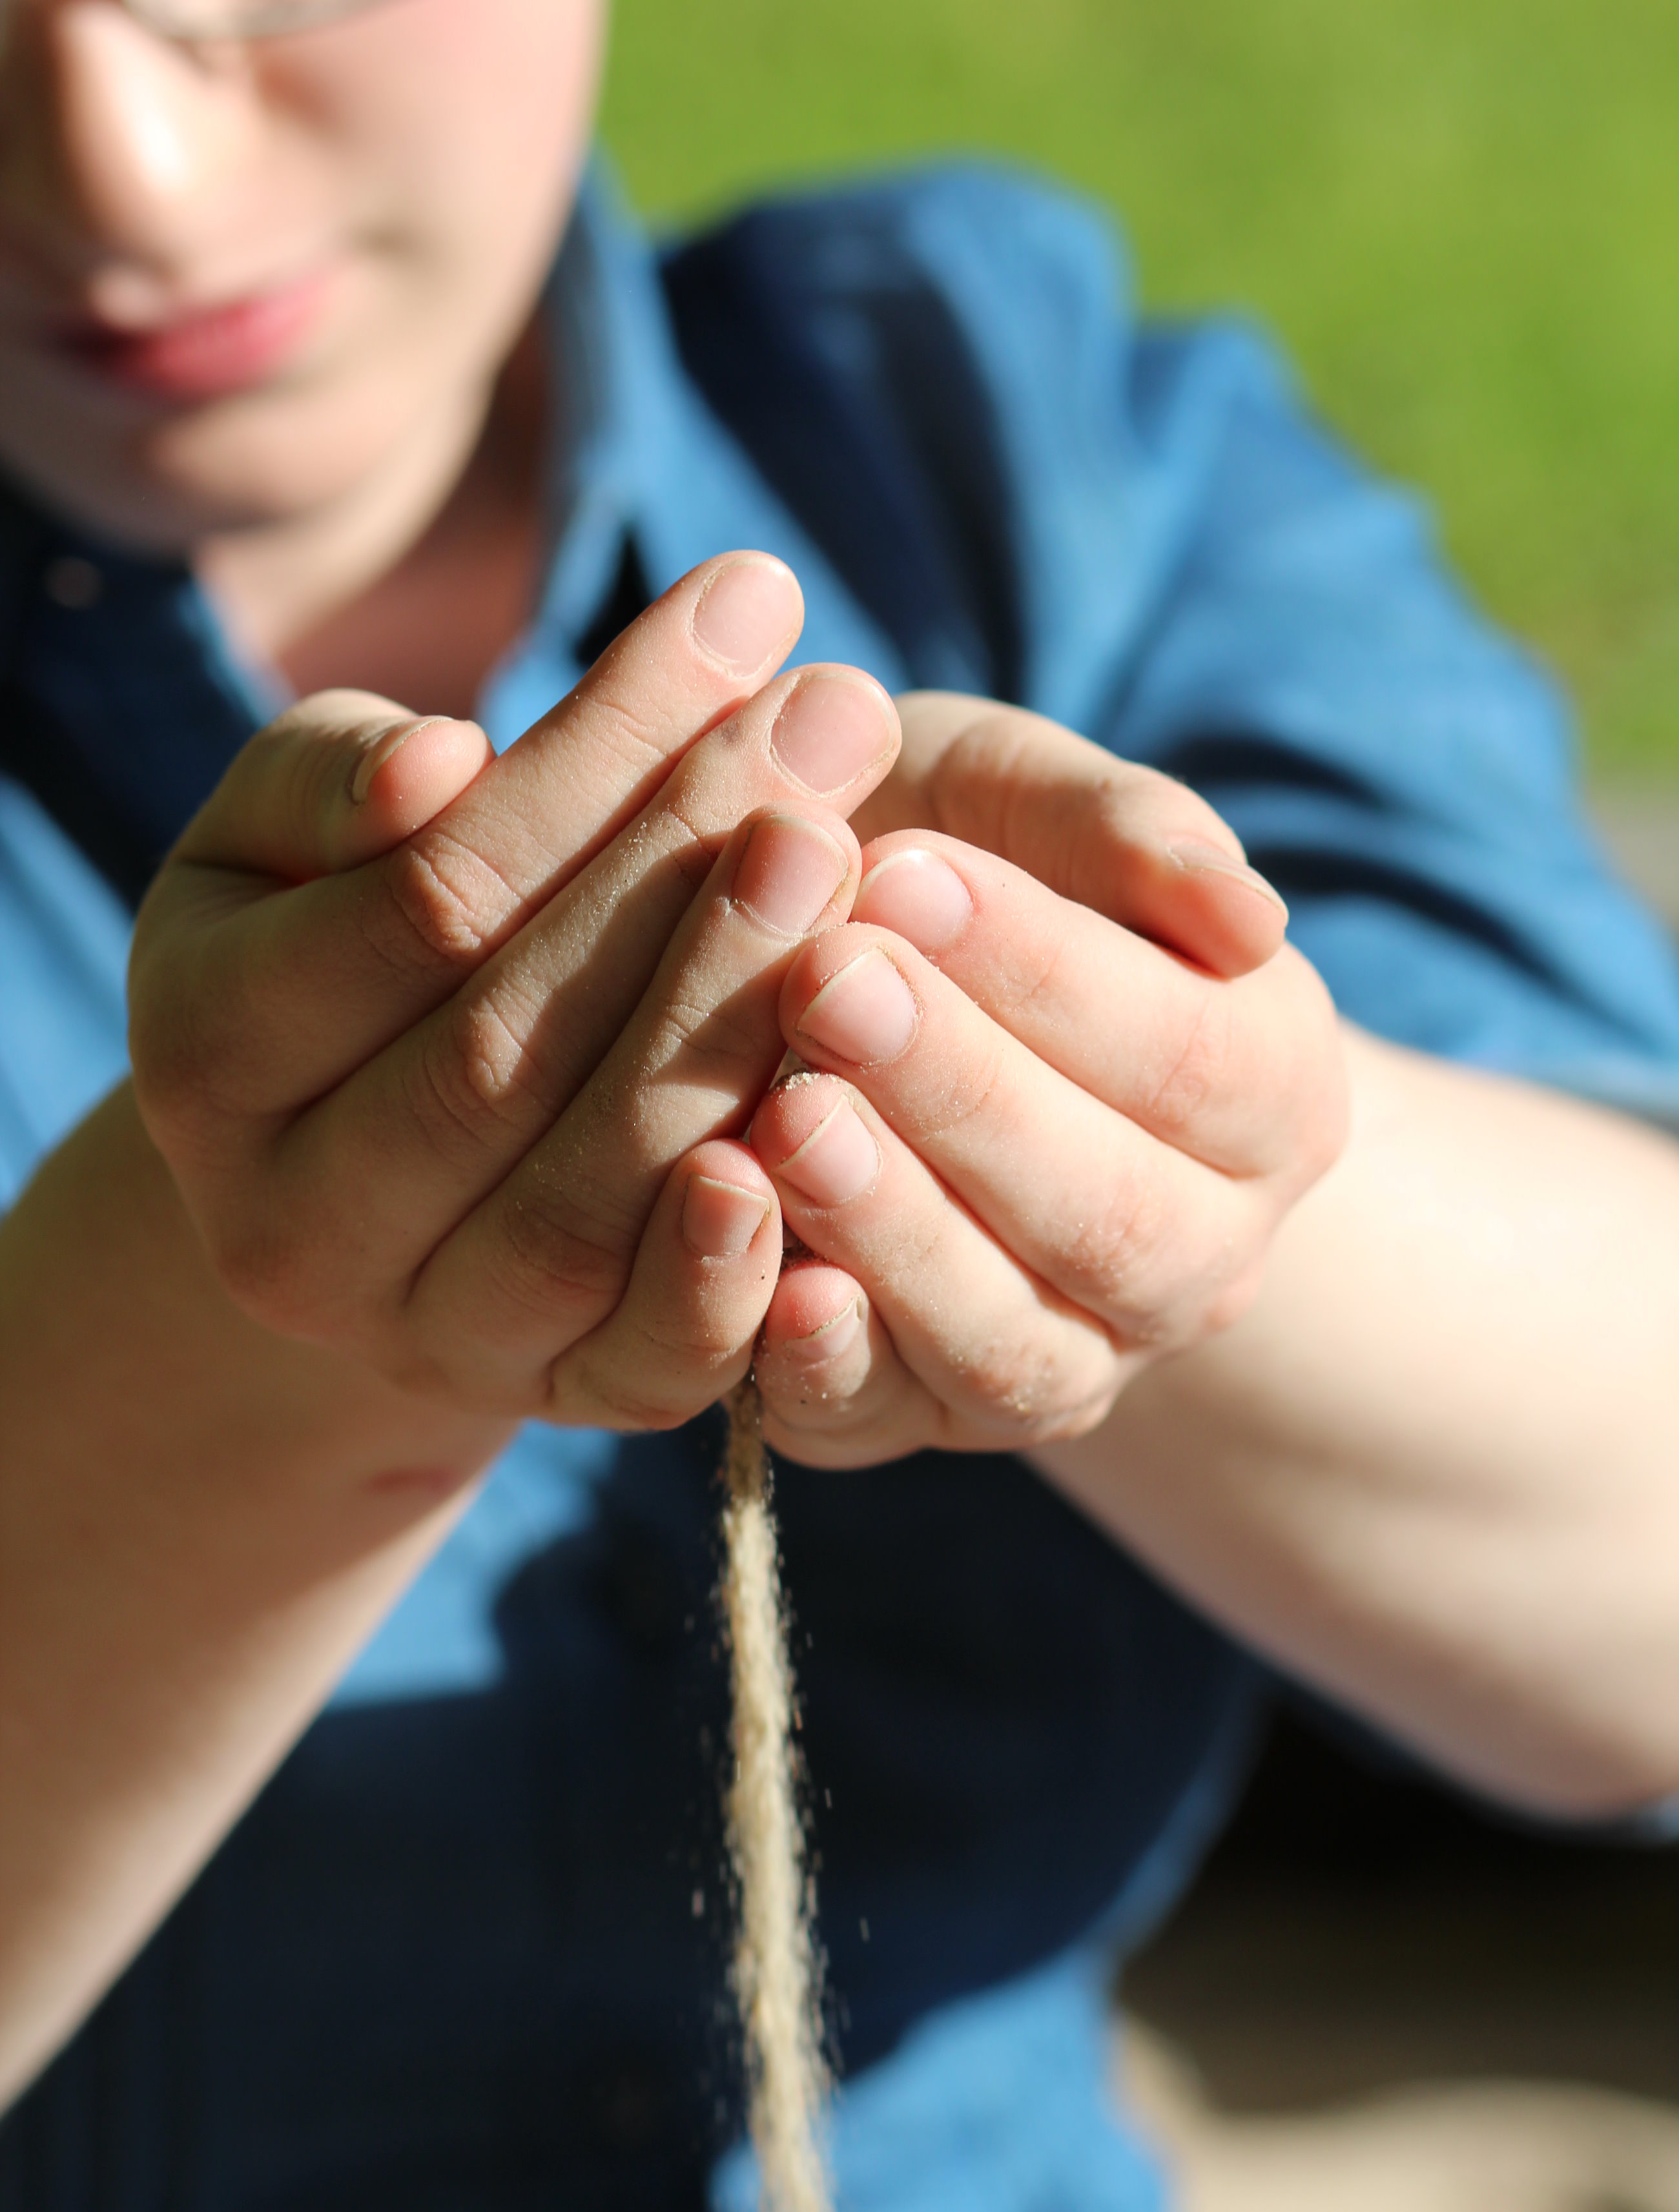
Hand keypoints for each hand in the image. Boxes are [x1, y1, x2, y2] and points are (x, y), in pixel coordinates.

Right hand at [129, 554, 899, 1428]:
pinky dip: (742, 1264)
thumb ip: (336, 781)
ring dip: (734, 1027)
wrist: (359, 1173)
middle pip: (509, 1050)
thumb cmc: (345, 946)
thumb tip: (442, 761)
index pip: (429, 898)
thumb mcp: (290, 841)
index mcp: (209, 1055)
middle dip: (686, 871)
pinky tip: (832, 1126)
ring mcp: (424, 1334)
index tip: (748, 605)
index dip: (596, 753)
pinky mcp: (558, 1401)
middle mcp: (292, 1224)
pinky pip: (651, 1358)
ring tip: (860, 862)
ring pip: (587, 1200)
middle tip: (839, 719)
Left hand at [746, 693, 1348, 1464]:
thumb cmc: (950, 864)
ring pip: (1008, 1340)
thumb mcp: (1021, 803)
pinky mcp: (920, 1416)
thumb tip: (1244, 909)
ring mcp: (1066, 1356)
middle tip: (827, 981)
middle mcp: (1196, 1256)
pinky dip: (828, 1367)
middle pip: (1112, 1216)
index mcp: (1271, 1093)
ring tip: (787, 1117)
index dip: (1050, 974)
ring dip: (897, 1232)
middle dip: (964, 1098)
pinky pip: (885, 1418)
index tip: (910, 872)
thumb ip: (1122, 829)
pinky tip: (773, 1291)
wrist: (863, 990)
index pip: (1192, 1056)